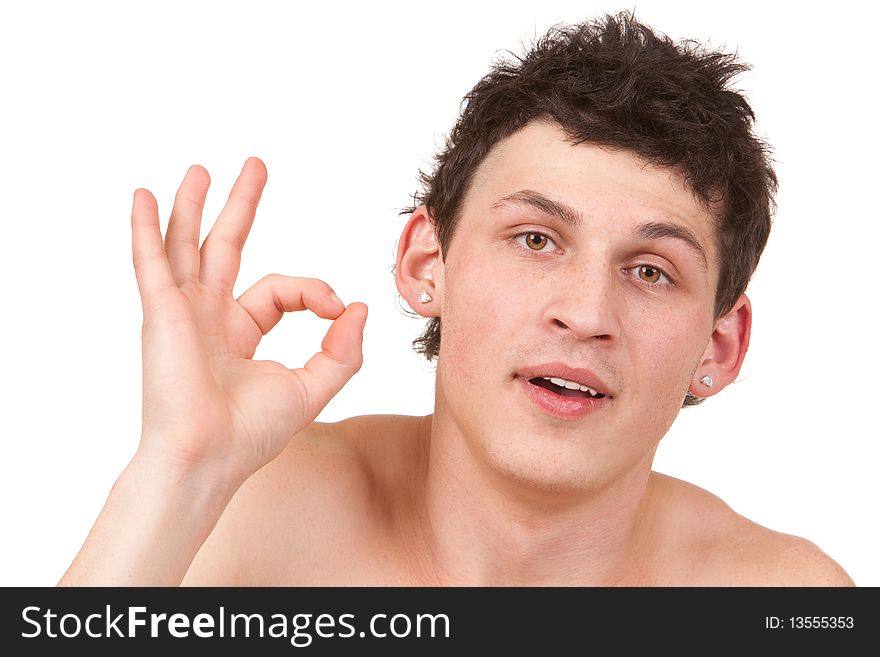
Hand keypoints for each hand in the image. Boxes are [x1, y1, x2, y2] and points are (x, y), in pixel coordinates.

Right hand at [130, 157, 366, 485]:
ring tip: (201, 170)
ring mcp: (183, 312)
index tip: (336, 309)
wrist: (209, 457)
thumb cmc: (252, 433)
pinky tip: (145, 198)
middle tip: (255, 167)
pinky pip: (152, 263)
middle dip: (241, 206)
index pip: (280, 288)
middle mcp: (210, 316)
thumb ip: (343, 350)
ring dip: (193, 207)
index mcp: (242, 332)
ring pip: (187, 246)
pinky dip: (147, 230)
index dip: (313, 290)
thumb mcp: (312, 387)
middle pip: (227, 247)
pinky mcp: (161, 314)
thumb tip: (358, 306)